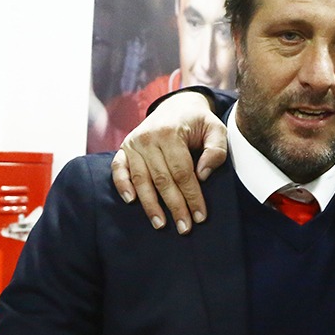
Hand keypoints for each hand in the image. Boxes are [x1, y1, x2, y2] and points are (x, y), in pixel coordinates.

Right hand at [112, 91, 228, 233]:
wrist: (176, 106)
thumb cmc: (198, 121)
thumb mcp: (216, 128)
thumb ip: (216, 150)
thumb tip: (202, 175)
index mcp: (170, 133)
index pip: (182, 172)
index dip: (192, 196)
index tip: (200, 216)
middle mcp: (148, 138)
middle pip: (162, 180)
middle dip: (174, 206)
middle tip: (184, 228)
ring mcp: (133, 143)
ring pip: (141, 179)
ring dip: (150, 204)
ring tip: (160, 224)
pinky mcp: (124, 148)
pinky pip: (118, 169)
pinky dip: (122, 185)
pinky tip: (131, 202)